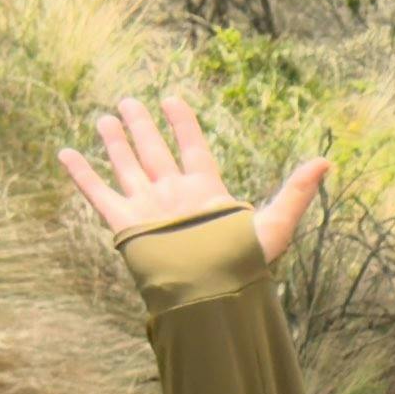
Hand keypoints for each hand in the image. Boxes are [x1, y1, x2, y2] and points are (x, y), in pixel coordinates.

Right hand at [64, 90, 324, 271]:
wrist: (208, 293)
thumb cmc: (243, 265)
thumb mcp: (276, 223)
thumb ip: (297, 191)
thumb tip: (327, 161)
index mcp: (206, 190)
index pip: (193, 147)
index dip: (183, 123)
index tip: (172, 100)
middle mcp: (174, 194)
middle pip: (155, 151)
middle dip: (143, 126)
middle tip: (130, 100)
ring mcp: (148, 207)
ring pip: (128, 165)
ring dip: (116, 142)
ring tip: (104, 117)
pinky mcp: (125, 224)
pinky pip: (99, 193)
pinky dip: (82, 173)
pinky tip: (67, 152)